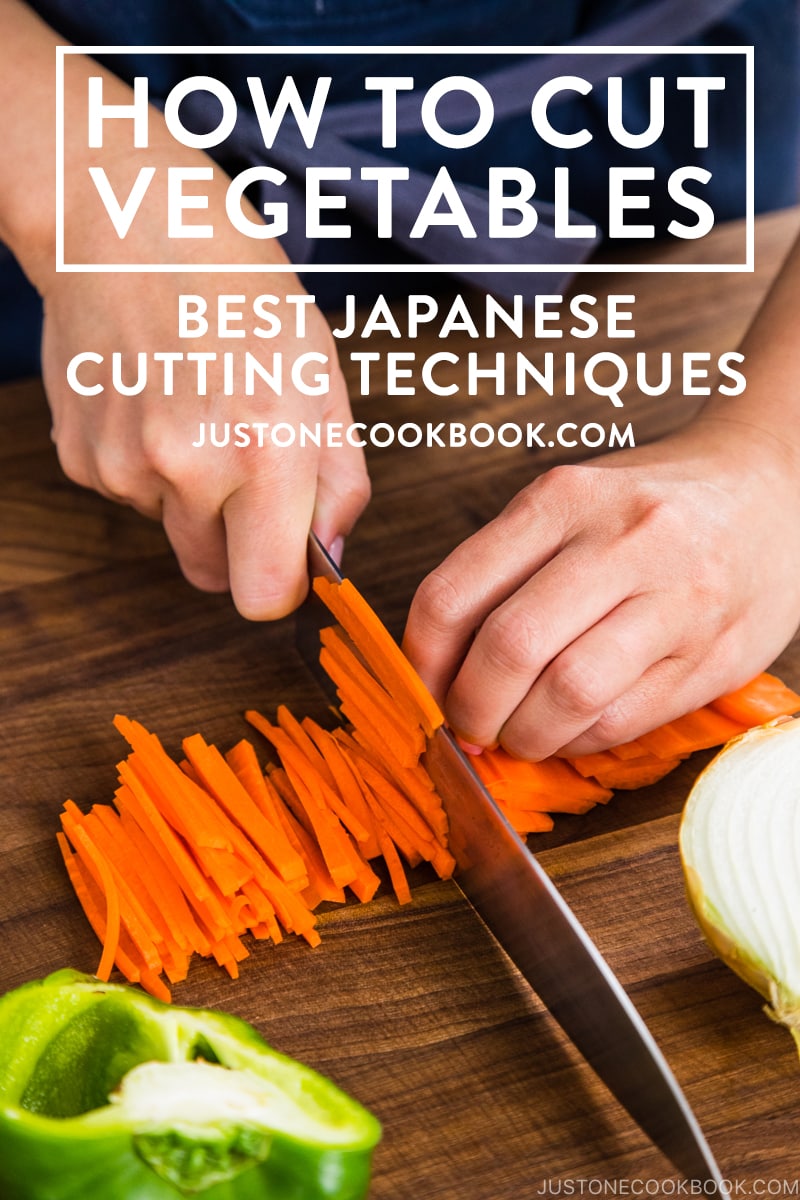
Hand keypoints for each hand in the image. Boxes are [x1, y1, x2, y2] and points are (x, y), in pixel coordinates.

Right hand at [28, 74, 368, 618]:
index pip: (265, 596)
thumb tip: (330, 556)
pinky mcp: (81, 458)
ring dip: (192, 498)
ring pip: (172, 533)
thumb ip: (339, 478)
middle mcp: (190, 467)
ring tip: (198, 413)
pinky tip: (157, 403)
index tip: (288, 559)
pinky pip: (131, 499)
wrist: (124, 226)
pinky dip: (148, 470)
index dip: (281, 586)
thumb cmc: (238, 287)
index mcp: (266, 448)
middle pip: (214, 577)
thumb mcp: (321, 371)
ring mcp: (126, 466)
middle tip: (244, 467)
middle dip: (237, 543)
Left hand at [403, 418, 799, 758]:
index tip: (425, 690)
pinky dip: (578, 740)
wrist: (771, 487)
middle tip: (470, 726)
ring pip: (568, 694)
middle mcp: (620, 541)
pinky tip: (570, 728)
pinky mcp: (714, 654)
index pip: (454, 595)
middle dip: (471, 709)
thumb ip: (504, 570)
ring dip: (525, 736)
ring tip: (519, 735)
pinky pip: (623, 720)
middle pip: (509, 649)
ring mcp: (676, 599)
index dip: (423, 663)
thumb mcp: (570, 502)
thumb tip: (439, 665)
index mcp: (563, 498)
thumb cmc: (651, 505)